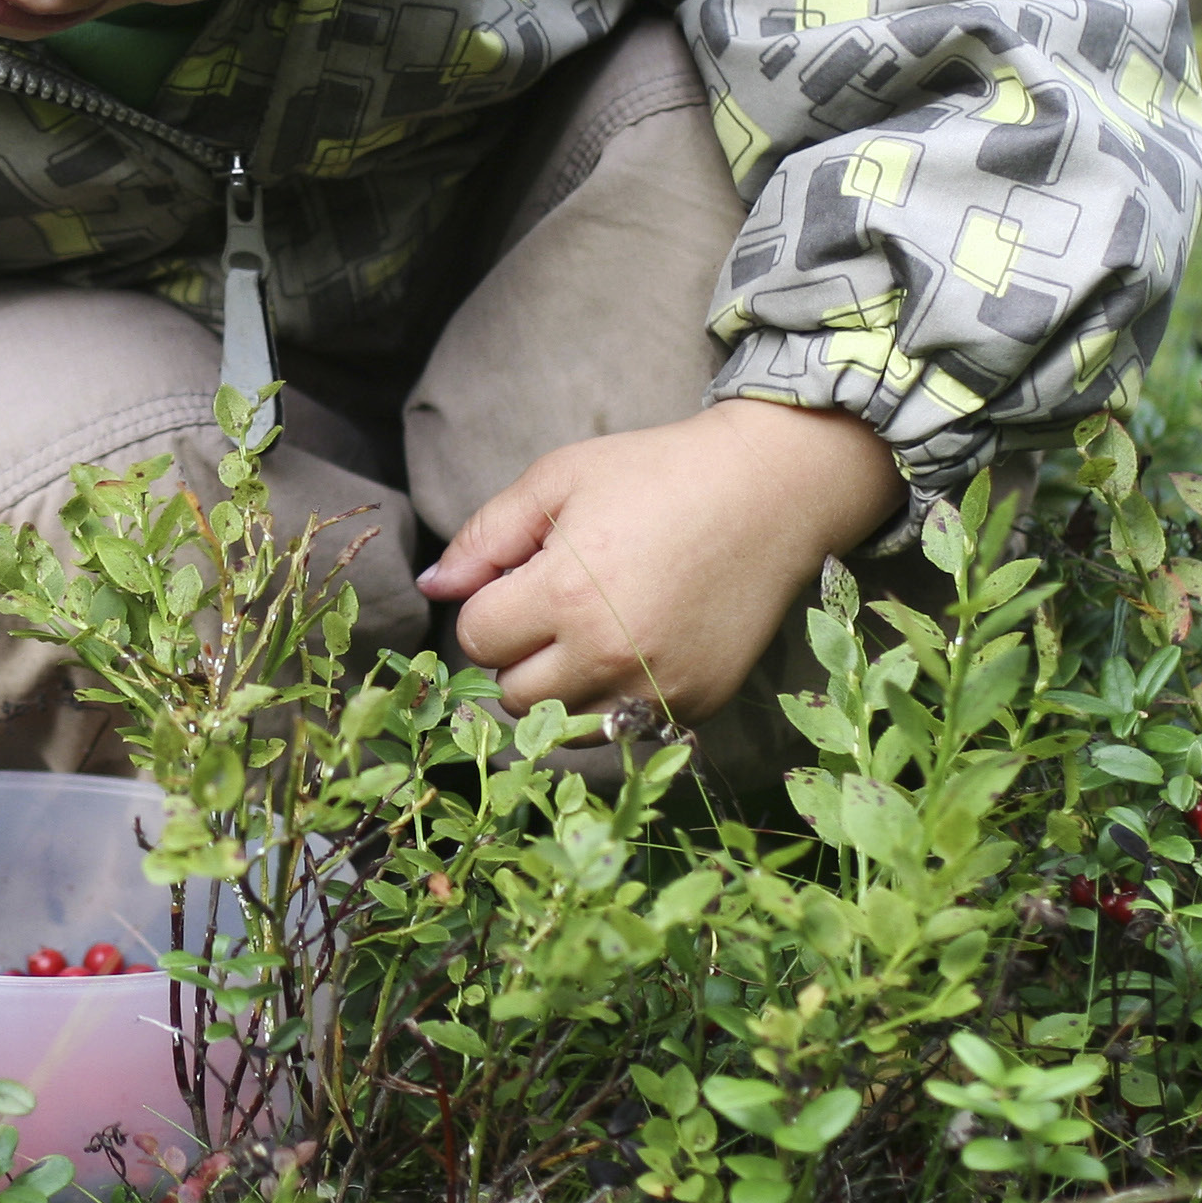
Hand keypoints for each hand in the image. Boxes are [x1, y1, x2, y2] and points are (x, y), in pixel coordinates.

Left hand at [418, 401, 906, 726]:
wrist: (769, 491)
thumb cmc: (655, 474)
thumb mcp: (558, 480)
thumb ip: (485, 537)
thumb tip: (432, 587)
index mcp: (566, 596)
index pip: (478, 639)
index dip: (489, 606)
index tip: (521, 578)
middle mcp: (611, 655)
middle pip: (514, 694)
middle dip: (518, 651)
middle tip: (554, 604)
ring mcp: (658, 688)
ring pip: (563, 724)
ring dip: (559, 685)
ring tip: (588, 628)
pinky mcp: (697, 705)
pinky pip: (622, 728)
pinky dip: (611, 698)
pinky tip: (632, 646)